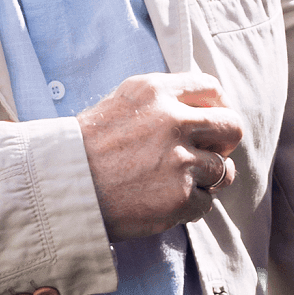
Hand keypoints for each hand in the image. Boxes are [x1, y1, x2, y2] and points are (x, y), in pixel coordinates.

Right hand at [77, 72, 242, 240]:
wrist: (60, 186)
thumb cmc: (84, 147)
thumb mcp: (119, 104)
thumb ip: (160, 102)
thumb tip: (200, 111)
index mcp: (154, 91)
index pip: (212, 88)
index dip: (218, 107)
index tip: (210, 123)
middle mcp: (172, 120)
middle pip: (232, 126)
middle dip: (224, 143)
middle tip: (206, 155)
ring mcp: (179, 160)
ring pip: (223, 170)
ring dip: (206, 179)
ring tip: (176, 182)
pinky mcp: (181, 197)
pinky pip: (206, 203)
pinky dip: (189, 206)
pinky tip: (161, 201)